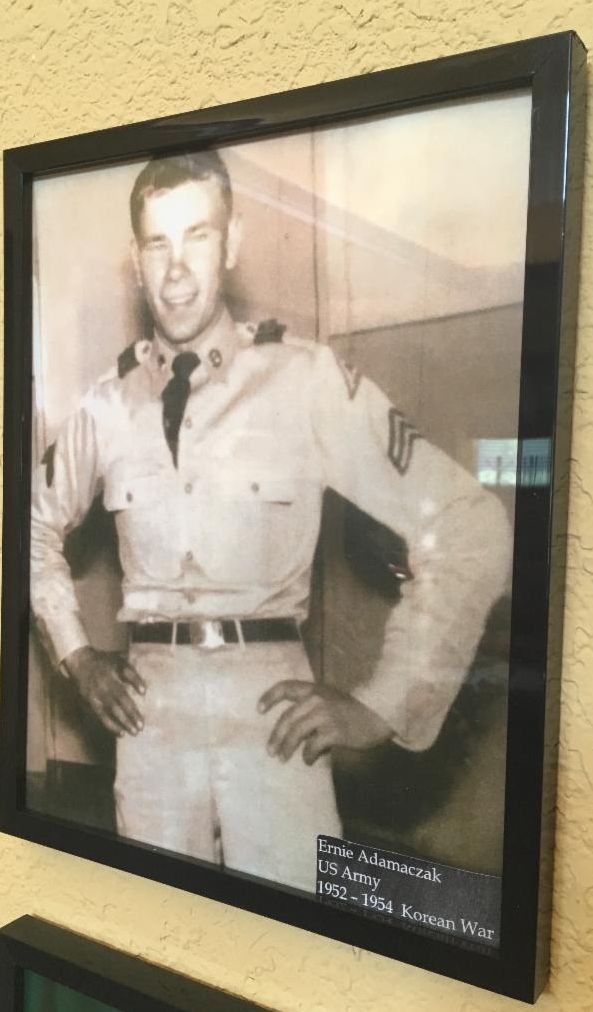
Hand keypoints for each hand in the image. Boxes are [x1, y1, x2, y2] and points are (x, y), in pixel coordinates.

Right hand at [63, 646, 145, 736]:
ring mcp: (96, 693)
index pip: (126, 674)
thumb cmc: (105, 663)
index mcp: (112, 670)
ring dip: (123, 722)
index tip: (144, 692)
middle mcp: (104, 683)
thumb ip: (131, 673)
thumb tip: (144, 691)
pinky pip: (101, 716)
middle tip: (141, 725)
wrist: (81, 663)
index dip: (135, 682)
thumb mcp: (119, 661)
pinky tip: (121, 733)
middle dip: (131, 712)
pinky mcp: (90, 702)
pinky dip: (111, 725)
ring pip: (111, 710)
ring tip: (134, 732)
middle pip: (120, 698)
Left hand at [257, 680, 391, 764]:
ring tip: (282, 758)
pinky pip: (312, 747)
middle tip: (271, 751)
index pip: (285, 687)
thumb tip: (294, 736)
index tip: (259, 710)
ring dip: (287, 748)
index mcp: (315, 688)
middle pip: (287, 718)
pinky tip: (309, 760)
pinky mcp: (334, 731)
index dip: (270, 697)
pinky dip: (308, 756)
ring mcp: (325, 714)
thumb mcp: (332, 700)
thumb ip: (312, 710)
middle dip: (276, 736)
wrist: (381, 715)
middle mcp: (317, 698)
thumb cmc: (356, 710)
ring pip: (296, 733)